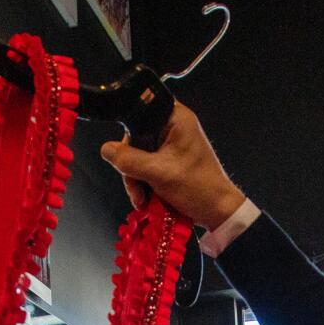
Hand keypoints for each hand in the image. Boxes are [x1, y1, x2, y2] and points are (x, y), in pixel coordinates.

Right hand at [99, 103, 246, 228]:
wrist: (218, 212)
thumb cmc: (198, 188)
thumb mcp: (158, 174)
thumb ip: (129, 160)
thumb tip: (106, 150)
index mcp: (176, 119)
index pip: (140, 112)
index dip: (130, 133)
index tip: (126, 154)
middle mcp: (174, 127)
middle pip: (136, 140)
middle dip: (132, 168)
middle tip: (137, 190)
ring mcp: (172, 145)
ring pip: (139, 156)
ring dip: (136, 181)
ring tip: (143, 200)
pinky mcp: (170, 161)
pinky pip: (146, 167)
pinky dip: (144, 184)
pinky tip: (147, 199)